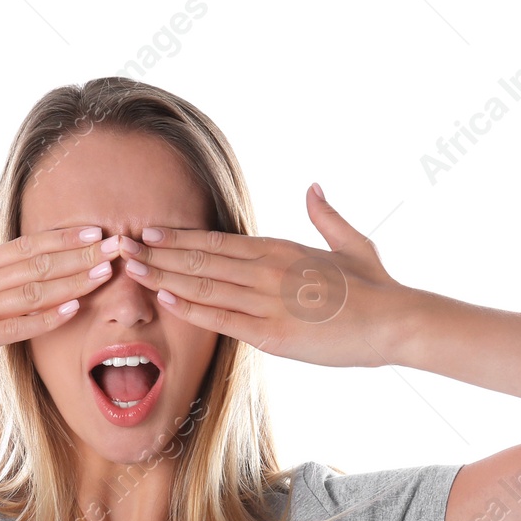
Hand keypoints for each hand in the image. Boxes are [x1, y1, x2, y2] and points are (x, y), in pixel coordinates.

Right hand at [0, 202, 119, 366]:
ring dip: (75, 280)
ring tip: (111, 268)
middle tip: (123, 242)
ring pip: (33, 291)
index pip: (23, 248)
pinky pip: (11, 328)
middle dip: (83, 255)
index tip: (95, 230)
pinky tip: (74, 308)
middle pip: (38, 265)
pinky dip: (44, 317)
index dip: (62, 239)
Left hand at [114, 184, 417, 367]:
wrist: (398, 322)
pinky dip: (190, 308)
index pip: (219, 240)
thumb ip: (326, 216)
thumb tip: (313, 186)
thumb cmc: (376, 288)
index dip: (180, 236)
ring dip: (163, 276)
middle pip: (202, 258)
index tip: (150, 231)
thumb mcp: (351, 243)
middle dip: (159, 253)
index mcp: (283, 249)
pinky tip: (164, 298)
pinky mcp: (273, 334)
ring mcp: (269, 302)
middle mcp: (270, 270)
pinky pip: (223, 319)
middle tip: (122, 245)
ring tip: (130, 268)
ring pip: (204, 286)